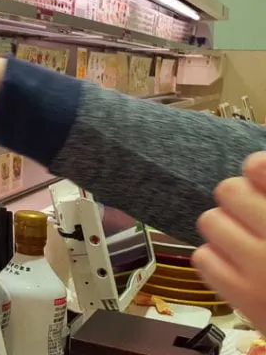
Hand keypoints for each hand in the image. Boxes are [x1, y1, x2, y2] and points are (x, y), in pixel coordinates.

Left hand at [193, 152, 265, 331]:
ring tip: (248, 241)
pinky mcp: (244, 297)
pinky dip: (217, 259)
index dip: (257, 168)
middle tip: (254, 214)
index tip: (258, 174)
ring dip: (225, 228)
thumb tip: (255, 166)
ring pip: (210, 221)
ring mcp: (262, 268)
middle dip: (238, 199)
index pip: (259, 167)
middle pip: (228, 190)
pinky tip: (239, 265)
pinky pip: (203, 258)